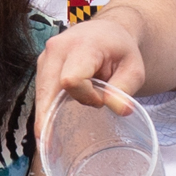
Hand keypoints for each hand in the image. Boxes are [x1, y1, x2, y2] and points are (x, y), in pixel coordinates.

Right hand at [33, 14, 148, 136]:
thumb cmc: (120, 51)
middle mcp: (57, 49)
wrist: (105, 32)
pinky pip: (41, 91)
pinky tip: (49, 123)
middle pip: (46, 89)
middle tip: (48, 143)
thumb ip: (125, 89)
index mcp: (83, 45)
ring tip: (55, 129)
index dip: (85, 96)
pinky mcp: (41, 66)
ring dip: (51, 110)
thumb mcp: (134, 69)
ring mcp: (45, 57)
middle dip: (51, 115)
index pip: (71, 80)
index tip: (101, 100)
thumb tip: (118, 109)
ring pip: (41, 93)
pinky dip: (47, 107)